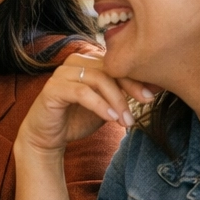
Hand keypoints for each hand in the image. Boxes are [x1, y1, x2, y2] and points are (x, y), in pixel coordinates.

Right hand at [14, 55, 156, 157]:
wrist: (47, 138)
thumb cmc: (76, 119)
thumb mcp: (105, 105)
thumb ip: (121, 94)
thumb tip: (150, 90)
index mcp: (87, 61)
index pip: (116, 63)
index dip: (136, 78)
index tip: (152, 94)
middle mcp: (74, 62)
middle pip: (109, 68)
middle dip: (130, 86)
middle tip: (146, 103)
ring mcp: (61, 73)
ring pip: (97, 79)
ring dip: (116, 100)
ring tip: (126, 119)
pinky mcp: (53, 88)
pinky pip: (81, 92)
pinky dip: (99, 105)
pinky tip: (111, 118)